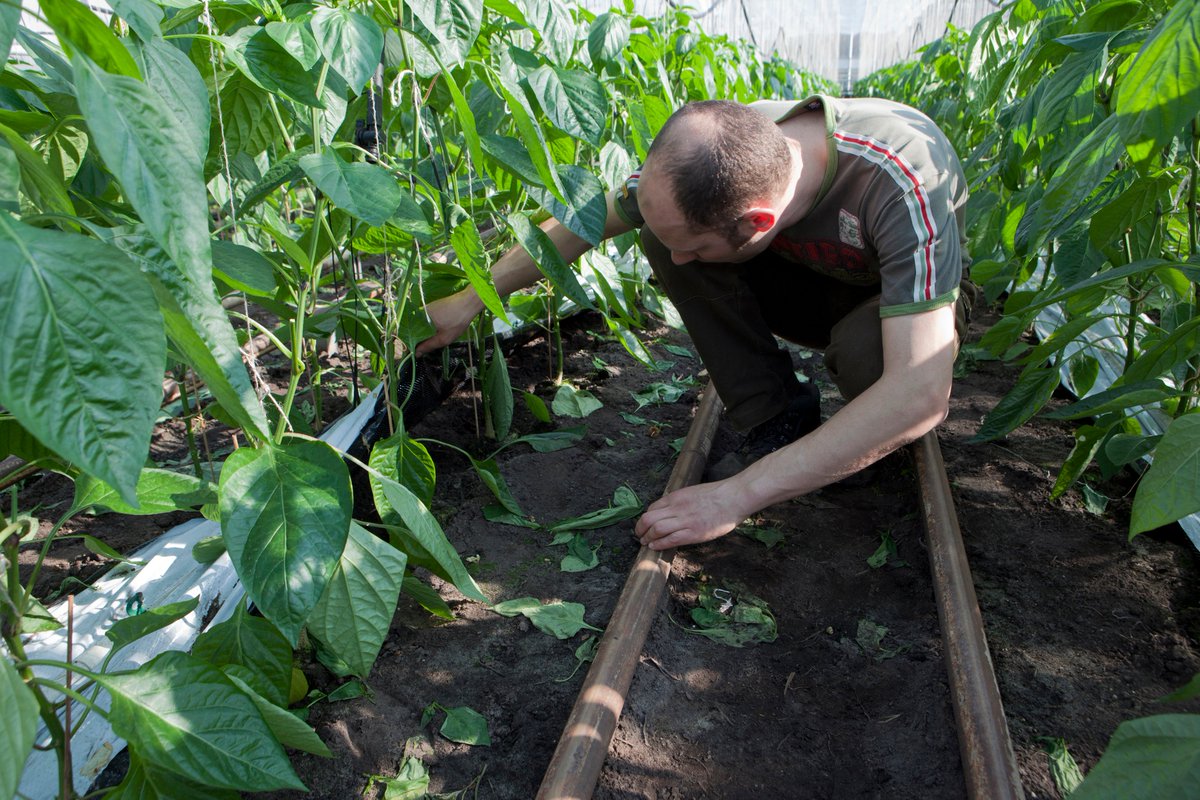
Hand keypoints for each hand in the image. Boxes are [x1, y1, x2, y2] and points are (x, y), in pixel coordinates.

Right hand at [414, 291, 481, 355]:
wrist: (468, 303)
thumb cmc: (456, 321)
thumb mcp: (443, 338)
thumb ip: (428, 346)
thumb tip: (416, 353)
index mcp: (419, 320)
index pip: (408, 335)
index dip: (411, 345)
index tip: (416, 352)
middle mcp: (419, 313)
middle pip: (413, 330)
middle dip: (417, 340)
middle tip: (425, 349)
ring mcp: (425, 309)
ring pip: (419, 325)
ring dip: (423, 334)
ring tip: (431, 340)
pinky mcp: (431, 307)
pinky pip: (425, 320)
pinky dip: (428, 327)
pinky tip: (436, 331)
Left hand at [633, 480, 749, 550]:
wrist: (733, 498)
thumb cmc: (717, 495)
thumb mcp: (692, 492)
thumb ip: (680, 501)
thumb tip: (670, 511)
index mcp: (676, 497)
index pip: (652, 507)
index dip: (646, 517)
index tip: (645, 524)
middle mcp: (677, 508)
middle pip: (649, 518)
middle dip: (640, 528)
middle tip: (639, 535)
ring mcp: (685, 521)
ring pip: (656, 529)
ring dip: (647, 538)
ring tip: (644, 543)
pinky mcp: (693, 533)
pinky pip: (670, 540)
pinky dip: (659, 544)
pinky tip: (654, 547)